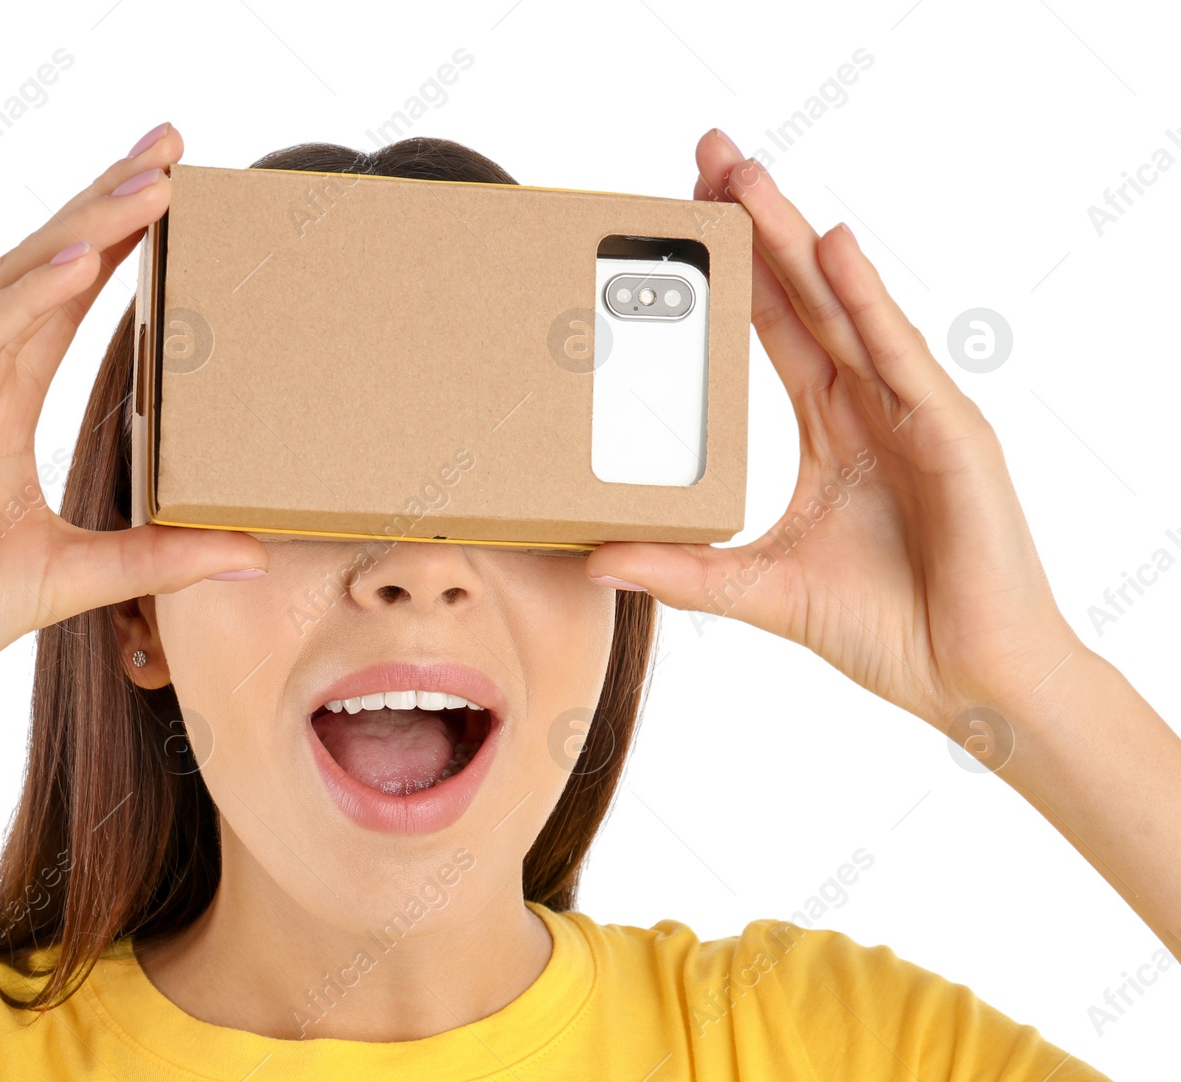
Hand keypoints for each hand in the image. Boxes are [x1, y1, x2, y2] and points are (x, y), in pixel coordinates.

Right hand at [0, 123, 267, 734]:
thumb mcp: (74, 577)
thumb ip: (158, 558)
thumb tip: (250, 554)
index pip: (66, 302)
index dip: (117, 243)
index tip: (175, 192)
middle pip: (45, 267)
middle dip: (107, 202)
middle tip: (173, 145)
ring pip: (15, 283)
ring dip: (85, 227)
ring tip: (153, 181)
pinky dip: (29, 294)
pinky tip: (82, 256)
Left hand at [586, 129, 1078, 728]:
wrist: (969, 680)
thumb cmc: (887, 629)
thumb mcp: (759, 588)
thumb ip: (681, 570)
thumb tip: (593, 559)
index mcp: (834, 428)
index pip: (774, 326)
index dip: (733, 271)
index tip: (686, 215)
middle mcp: (873, 405)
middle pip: (805, 295)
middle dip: (757, 224)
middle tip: (706, 154)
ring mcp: (914, 412)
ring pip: (845, 306)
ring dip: (795, 239)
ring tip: (746, 176)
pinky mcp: (951, 435)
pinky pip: (899, 355)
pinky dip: (866, 298)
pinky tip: (831, 248)